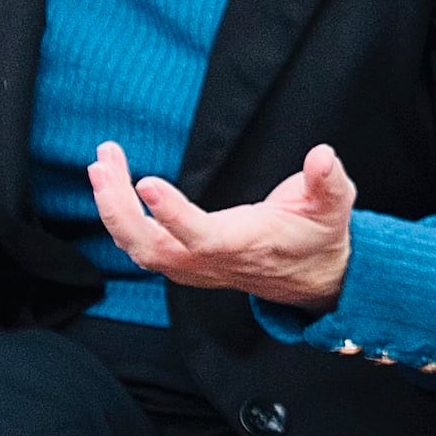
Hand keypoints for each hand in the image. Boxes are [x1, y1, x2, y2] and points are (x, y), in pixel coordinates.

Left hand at [87, 139, 356, 310]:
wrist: (314, 278)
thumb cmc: (320, 236)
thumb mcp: (334, 205)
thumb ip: (328, 182)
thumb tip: (323, 157)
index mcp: (246, 245)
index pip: (202, 236)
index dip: (172, 214)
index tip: (146, 182)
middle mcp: (213, 262)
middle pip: (152, 247)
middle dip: (120, 208)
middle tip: (103, 161)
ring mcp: (195, 266)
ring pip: (140, 249)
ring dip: (113, 209)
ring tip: (101, 165)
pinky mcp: (186, 262)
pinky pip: (141, 247)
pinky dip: (119, 218)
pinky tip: (110, 184)